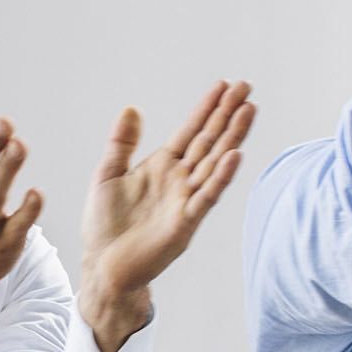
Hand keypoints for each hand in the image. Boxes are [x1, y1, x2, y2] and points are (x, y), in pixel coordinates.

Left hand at [78, 80, 253, 347]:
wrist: (102, 266)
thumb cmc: (105, 226)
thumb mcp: (107, 175)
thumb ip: (121, 143)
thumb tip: (132, 108)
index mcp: (162, 167)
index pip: (190, 131)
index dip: (206, 108)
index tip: (224, 85)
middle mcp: (179, 180)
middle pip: (209, 141)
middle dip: (227, 114)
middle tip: (246, 87)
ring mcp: (185, 201)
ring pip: (214, 163)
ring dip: (232, 137)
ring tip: (248, 110)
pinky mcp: (184, 223)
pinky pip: (205, 197)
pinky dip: (220, 177)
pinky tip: (234, 155)